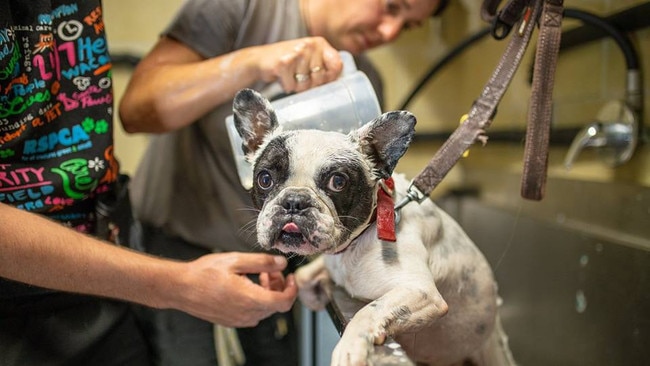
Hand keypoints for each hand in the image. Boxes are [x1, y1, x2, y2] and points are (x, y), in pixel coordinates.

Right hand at [169, 252, 296, 326]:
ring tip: (258, 273)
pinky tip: (248, 284)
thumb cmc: (204, 274)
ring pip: (265, 308)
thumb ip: (262, 262)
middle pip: (276, 304)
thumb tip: (282, 263)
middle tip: (270, 268)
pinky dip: (257, 298)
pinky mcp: (233, 321)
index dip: (293, 288)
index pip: (284, 302)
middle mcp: (247, 314)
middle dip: (278, 285)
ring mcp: (240, 320)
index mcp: (250, 299)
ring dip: (268, 291)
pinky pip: (253, 312)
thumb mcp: (235, 260)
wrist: (181, 288)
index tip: (291, 276)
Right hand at [257, 37, 342, 92]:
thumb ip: (325, 66)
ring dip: (297, 86)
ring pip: (305, 84)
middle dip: (310, 84)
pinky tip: (282, 77)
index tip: (321, 79)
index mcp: (319, 43)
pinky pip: (292, 86)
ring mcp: (296, 53)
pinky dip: (286, 86)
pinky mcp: (283, 63)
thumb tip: (337, 80)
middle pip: (320, 78)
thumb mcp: (310, 59)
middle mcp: (309, 45)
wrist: (260, 59)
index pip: (337, 65)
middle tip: (300, 77)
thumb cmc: (289, 63)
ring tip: (290, 76)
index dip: (330, 78)